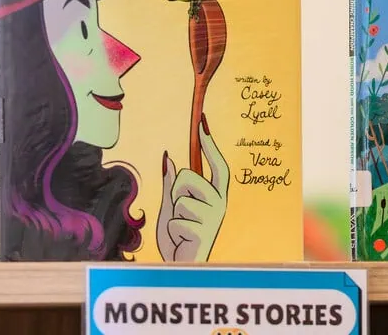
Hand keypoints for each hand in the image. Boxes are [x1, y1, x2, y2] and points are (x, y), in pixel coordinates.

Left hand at [157, 118, 228, 261]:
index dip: (209, 144)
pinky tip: (181, 240)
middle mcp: (219, 202)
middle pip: (188, 177)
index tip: (203, 122)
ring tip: (181, 229)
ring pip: (180, 199)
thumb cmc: (179, 237)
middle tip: (179, 212)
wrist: (181, 265)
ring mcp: (213, 217)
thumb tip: (168, 157)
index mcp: (215, 194)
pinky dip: (172, 230)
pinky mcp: (204, 231)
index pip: (216, 164)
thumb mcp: (172, 206)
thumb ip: (171, 184)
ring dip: (173, 214)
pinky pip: (176, 219)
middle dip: (176, 192)